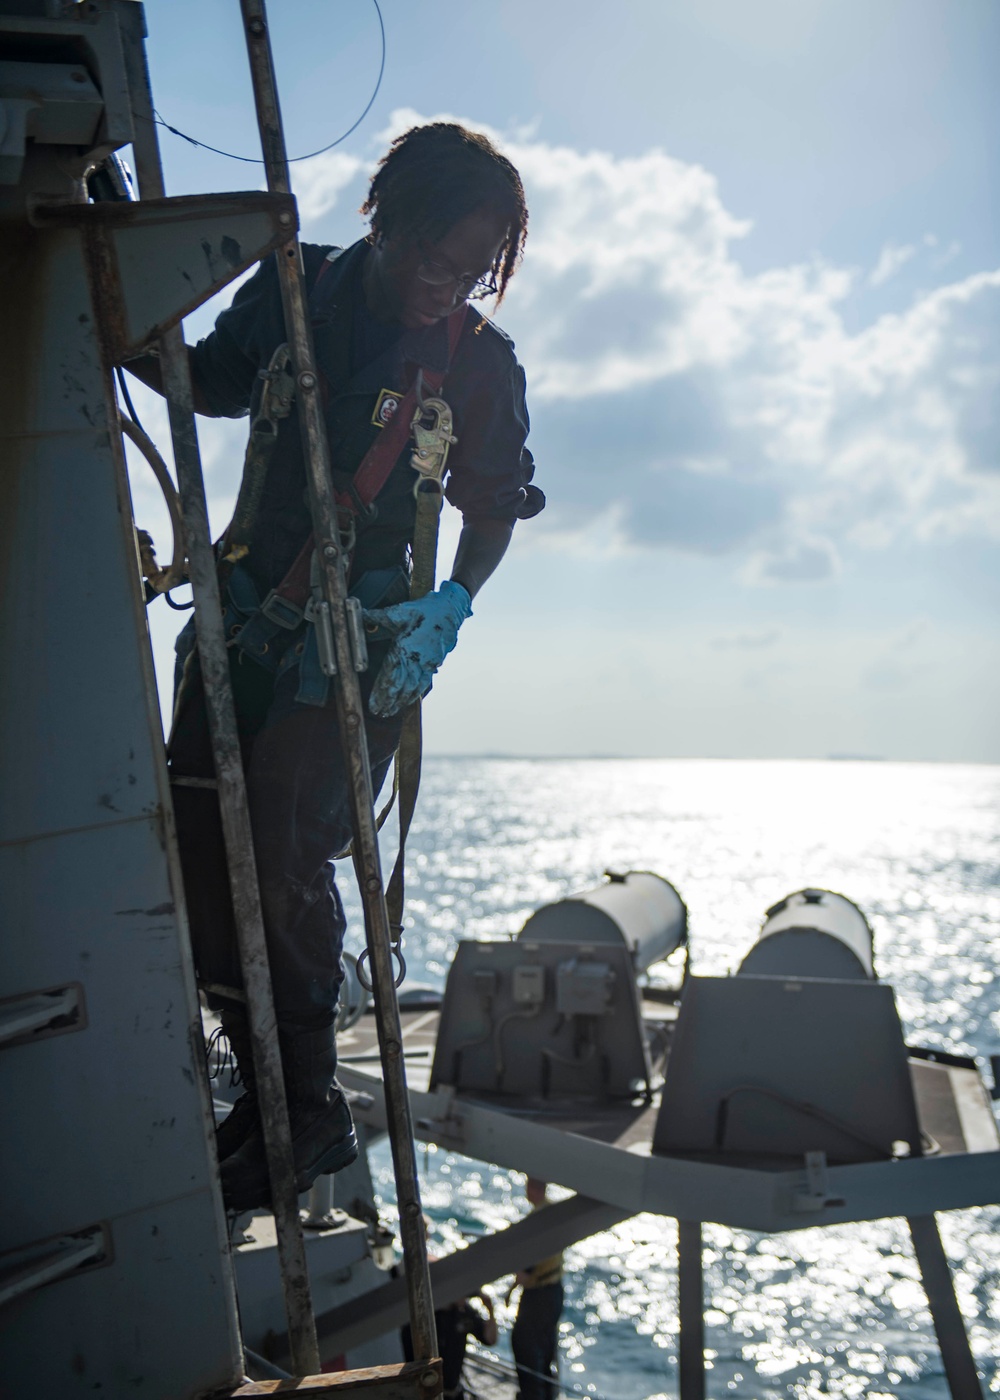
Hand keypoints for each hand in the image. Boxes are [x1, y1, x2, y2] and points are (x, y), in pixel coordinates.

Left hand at [367, 580, 471, 718]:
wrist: (449, 609)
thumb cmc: (422, 610)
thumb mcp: (397, 612)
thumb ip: (376, 617)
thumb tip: (358, 615)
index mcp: (404, 647)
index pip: (391, 676)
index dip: (381, 692)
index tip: (374, 704)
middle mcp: (416, 659)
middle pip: (400, 686)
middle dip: (389, 701)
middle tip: (378, 713)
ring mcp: (427, 663)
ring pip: (412, 688)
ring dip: (401, 701)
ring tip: (390, 711)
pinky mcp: (434, 663)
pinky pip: (423, 683)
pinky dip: (415, 693)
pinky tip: (408, 701)